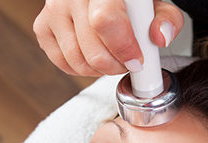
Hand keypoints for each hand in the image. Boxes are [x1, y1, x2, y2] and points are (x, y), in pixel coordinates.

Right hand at [33, 0, 183, 76]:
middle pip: (91, 50)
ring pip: (76, 61)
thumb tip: (159, 37)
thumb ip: (165, 18)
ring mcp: (53, 10)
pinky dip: (81, 69)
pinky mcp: (43, 27)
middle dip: (114, 66)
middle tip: (127, 62)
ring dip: (99, 70)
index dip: (123, 48)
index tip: (136, 60)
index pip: (104, 20)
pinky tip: (93, 58)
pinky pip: (62, 62)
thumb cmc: (127, 0)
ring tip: (112, 60)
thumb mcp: (151, 2)